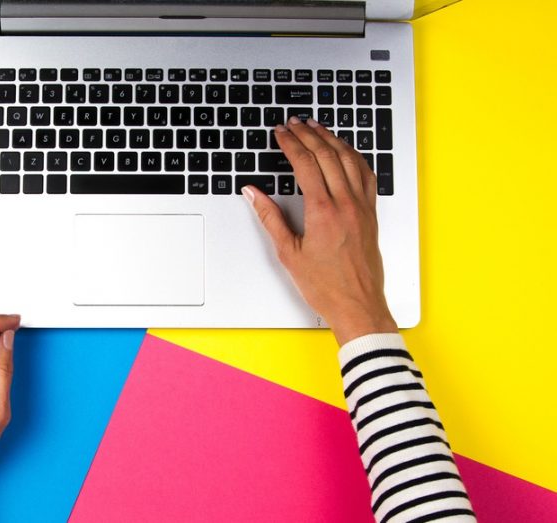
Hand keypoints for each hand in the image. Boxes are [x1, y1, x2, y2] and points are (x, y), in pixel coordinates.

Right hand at [243, 116, 397, 345]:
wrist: (357, 305)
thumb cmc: (326, 285)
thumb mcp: (289, 253)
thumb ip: (270, 218)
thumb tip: (253, 194)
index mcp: (323, 211)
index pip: (305, 164)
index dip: (290, 143)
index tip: (281, 132)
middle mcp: (346, 204)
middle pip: (327, 155)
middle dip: (308, 134)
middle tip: (294, 123)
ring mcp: (362, 206)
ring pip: (349, 159)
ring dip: (332, 139)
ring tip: (318, 127)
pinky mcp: (371, 213)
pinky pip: (366, 174)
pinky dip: (354, 156)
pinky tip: (346, 151)